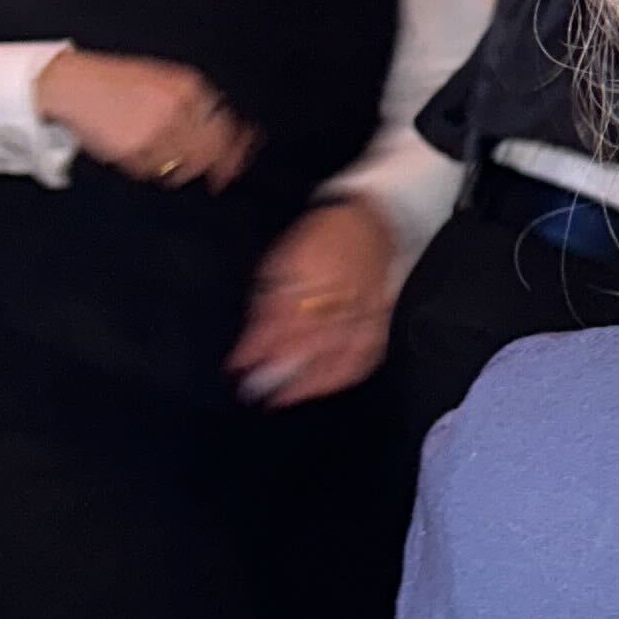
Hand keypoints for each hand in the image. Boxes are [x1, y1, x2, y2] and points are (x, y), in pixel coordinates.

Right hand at [36, 48, 256, 189]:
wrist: (72, 85)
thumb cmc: (115, 84)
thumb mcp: (162, 81)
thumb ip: (194, 104)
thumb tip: (230, 133)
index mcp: (188, 87)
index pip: (226, 125)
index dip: (238, 148)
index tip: (239, 162)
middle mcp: (179, 106)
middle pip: (212, 151)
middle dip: (215, 168)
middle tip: (215, 178)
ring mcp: (160, 128)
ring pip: (185, 167)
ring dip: (175, 167)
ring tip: (152, 150)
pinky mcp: (139, 148)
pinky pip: (155, 173)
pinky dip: (147, 168)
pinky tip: (132, 150)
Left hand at [232, 196, 397, 405]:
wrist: (368, 221)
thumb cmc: (319, 239)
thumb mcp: (283, 264)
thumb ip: (267, 304)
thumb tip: (250, 341)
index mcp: (310, 281)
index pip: (280, 323)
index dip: (257, 348)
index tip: (238, 367)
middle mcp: (337, 300)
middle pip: (307, 345)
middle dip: (280, 370)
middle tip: (258, 392)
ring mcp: (362, 313)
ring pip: (337, 356)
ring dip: (311, 382)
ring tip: (289, 397)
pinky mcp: (380, 320)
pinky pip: (366, 355)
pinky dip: (344, 375)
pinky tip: (326, 386)